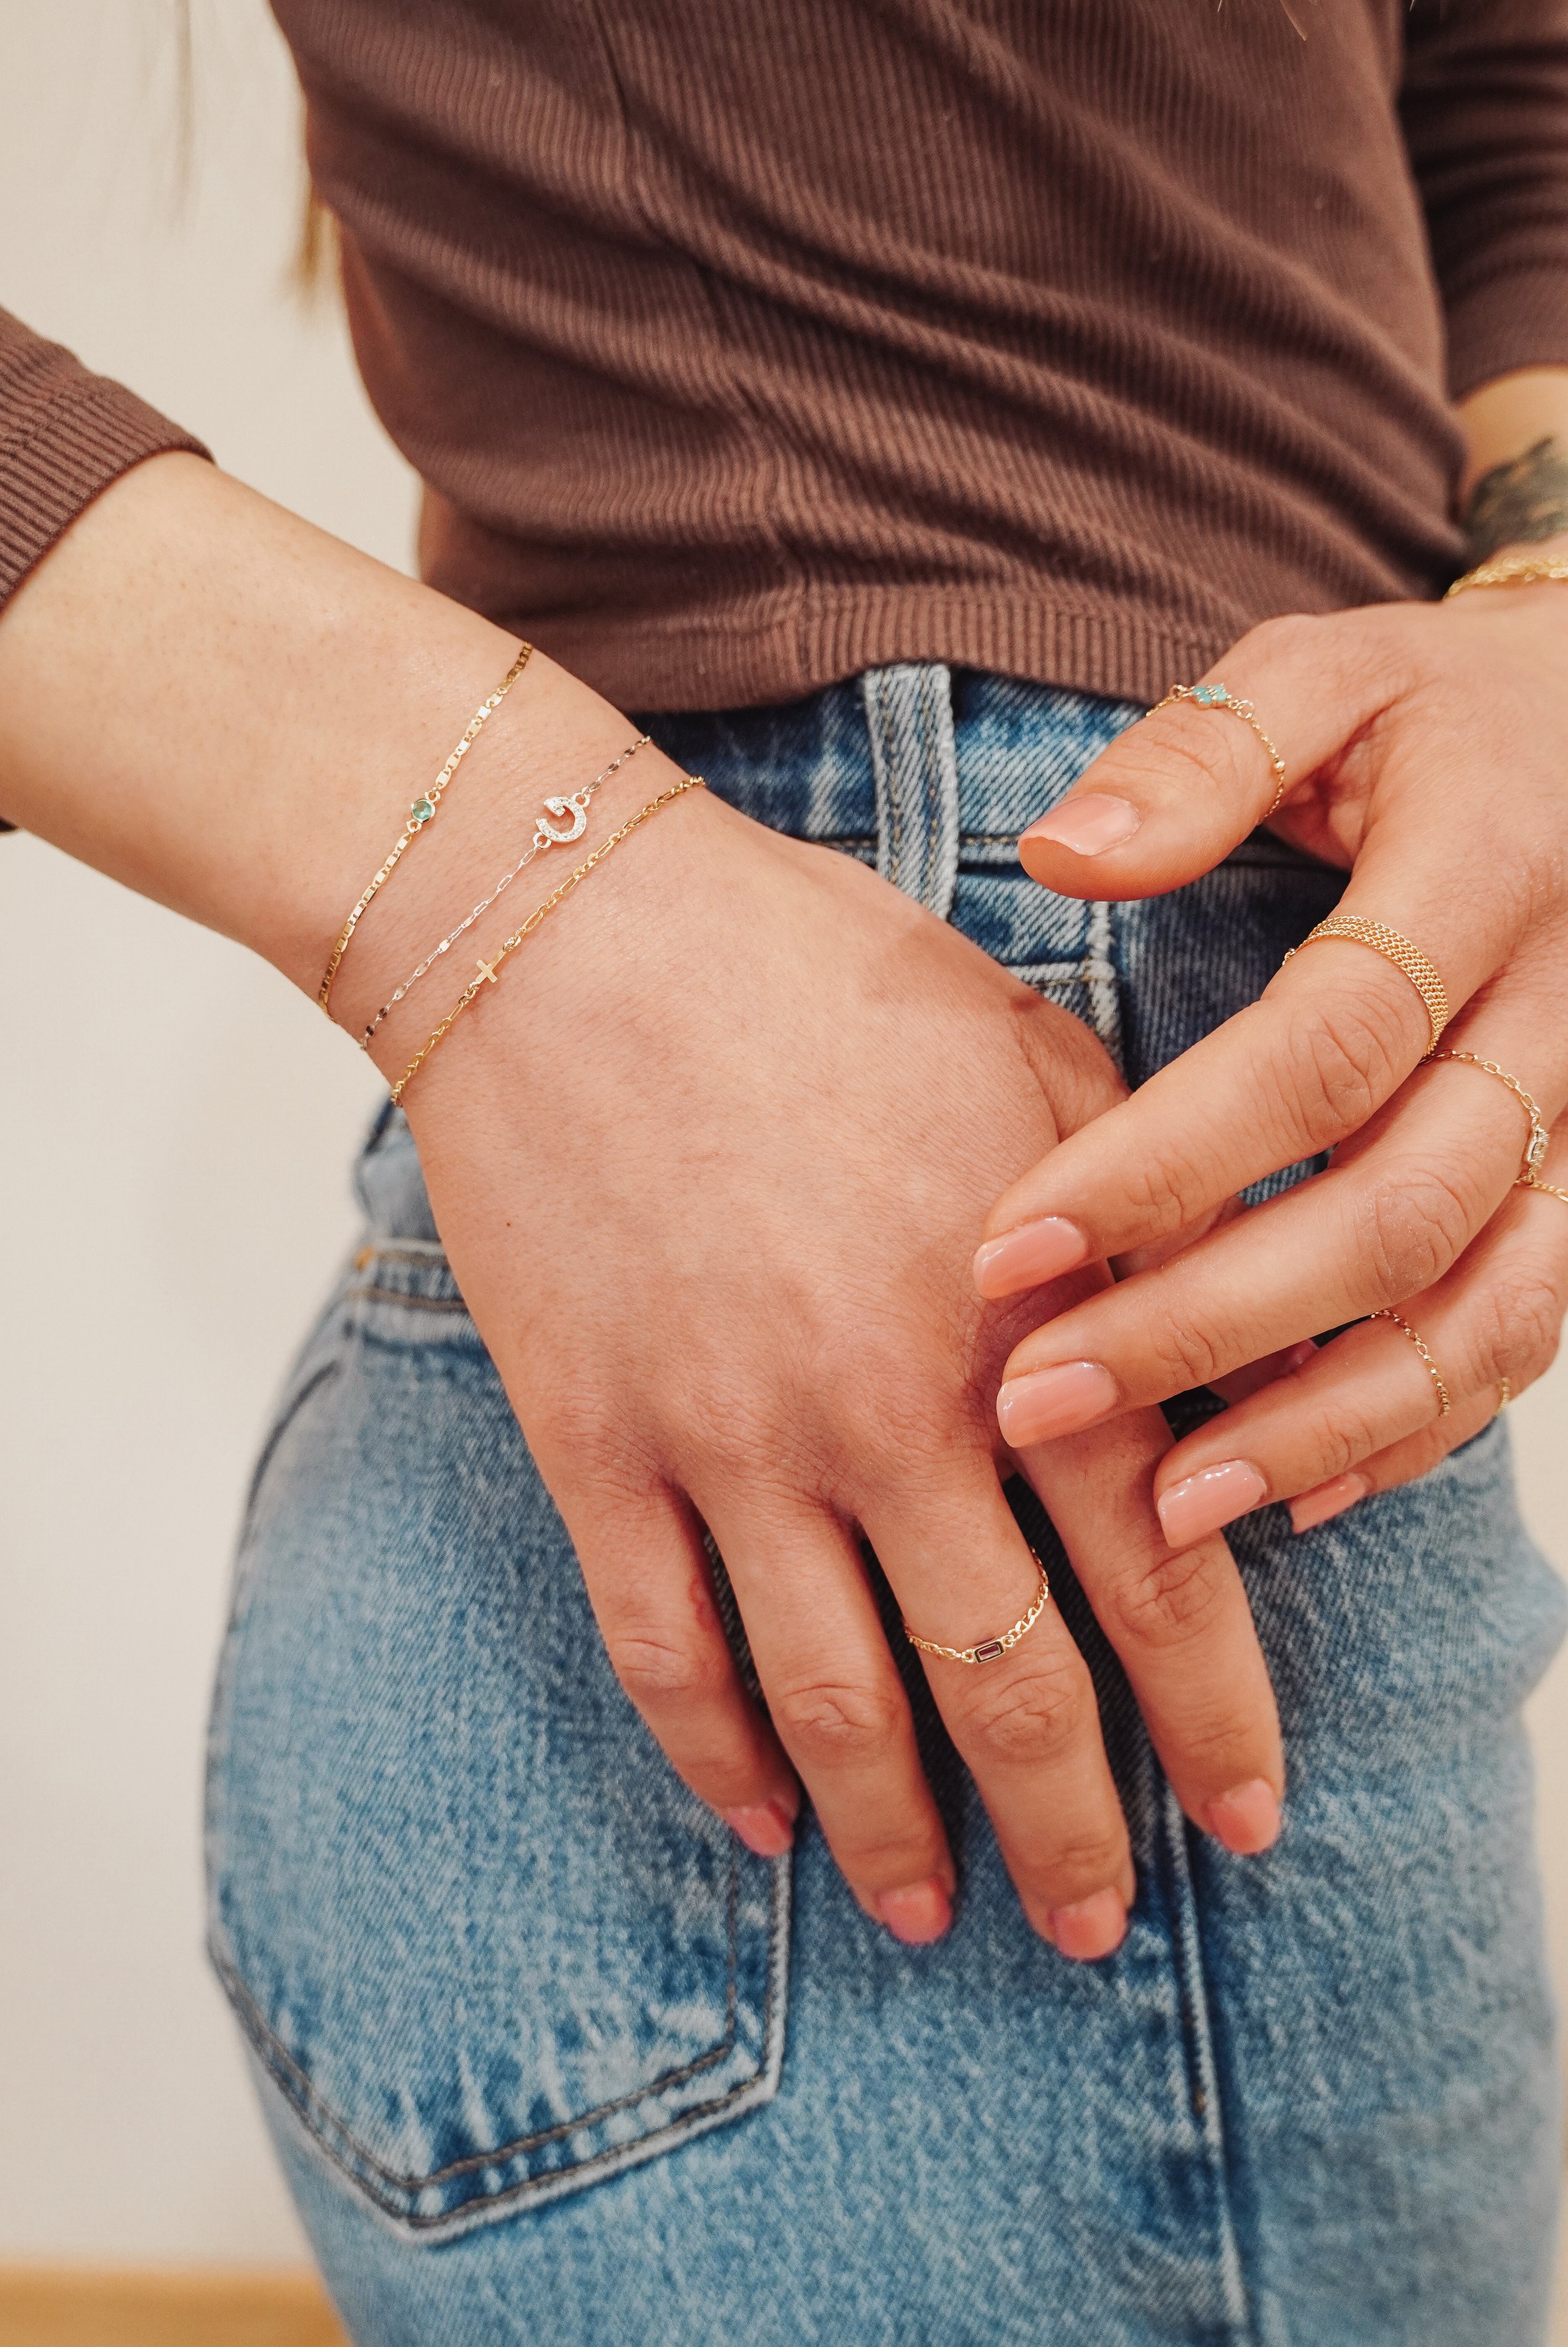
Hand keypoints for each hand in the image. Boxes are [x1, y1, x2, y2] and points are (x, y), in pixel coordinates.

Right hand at [349, 795, 1285, 1954]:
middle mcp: (886, 1414)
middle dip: (1073, 1828)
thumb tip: (1236, 1366)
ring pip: (837, 1708)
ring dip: (900, 1838)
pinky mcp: (595, 1445)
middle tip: (1095, 1925)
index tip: (1248, 1819)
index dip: (1217, 1717)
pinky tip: (761, 1824)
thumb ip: (1144, 1233)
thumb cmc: (821, 975)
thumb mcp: (1038, 1064)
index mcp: (1023, 1321)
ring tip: (938, 1919)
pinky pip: (662, 1650)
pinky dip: (716, 1758)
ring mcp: (729, 1444)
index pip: (1159, 1573)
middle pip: (1008, 1688)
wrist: (568, 926)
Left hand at [972, 575, 1567, 1544]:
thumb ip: (1203, 754)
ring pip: (1486, 1308)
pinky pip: (1530, 1331)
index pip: (1320, 1049)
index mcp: (1484, 872)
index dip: (1165, 1163)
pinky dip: (1422, 1426)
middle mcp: (1559, 1015)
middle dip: (1208, 1325)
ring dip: (1323, 1423)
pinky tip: (1301, 1491)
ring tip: (1166, 1507)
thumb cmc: (1440, 712)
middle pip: (1397, 1209)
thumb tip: (1056, 855)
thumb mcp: (1329, 668)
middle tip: (1036, 1400)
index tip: (1005, 1244)